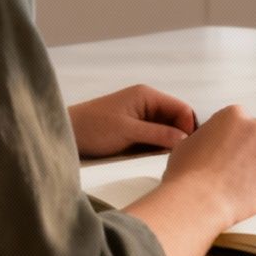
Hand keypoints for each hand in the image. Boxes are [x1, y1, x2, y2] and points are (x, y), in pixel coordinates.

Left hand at [67, 84, 197, 158]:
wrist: (66, 133)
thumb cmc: (93, 128)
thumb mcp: (128, 132)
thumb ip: (158, 134)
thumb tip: (185, 139)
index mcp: (148, 96)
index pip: (181, 109)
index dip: (188, 127)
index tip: (188, 148)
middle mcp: (147, 103)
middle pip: (176, 119)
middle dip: (180, 136)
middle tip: (182, 157)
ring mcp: (141, 116)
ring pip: (166, 130)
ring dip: (169, 143)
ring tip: (170, 159)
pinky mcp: (135, 128)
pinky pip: (155, 136)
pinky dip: (158, 146)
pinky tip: (157, 157)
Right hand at [160, 105, 255, 227]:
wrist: (199, 201)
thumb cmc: (189, 174)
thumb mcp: (189, 142)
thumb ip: (207, 137)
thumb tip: (209, 144)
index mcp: (234, 116)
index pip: (240, 121)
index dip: (233, 137)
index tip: (229, 147)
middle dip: (251, 148)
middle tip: (236, 165)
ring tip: (238, 182)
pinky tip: (246, 192)